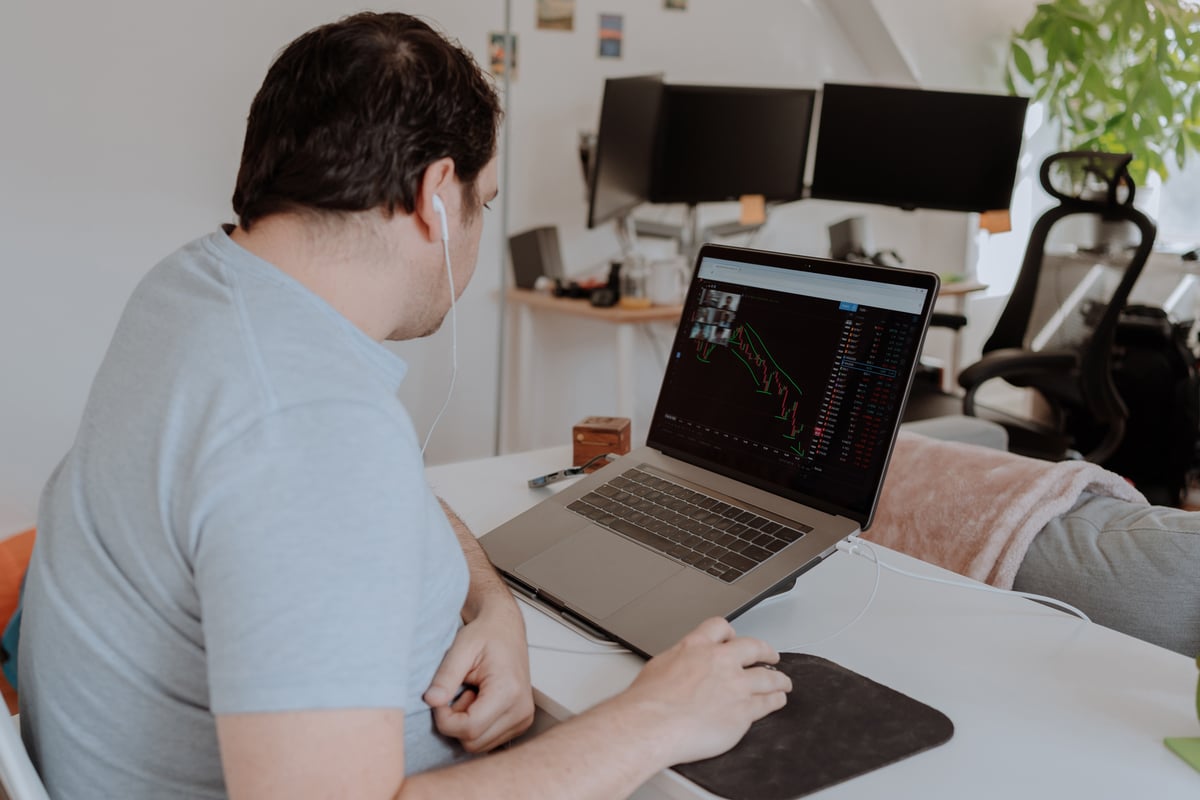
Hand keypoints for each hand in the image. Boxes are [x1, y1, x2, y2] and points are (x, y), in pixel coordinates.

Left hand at [423, 601, 534, 752]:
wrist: (506, 629)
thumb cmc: (487, 634)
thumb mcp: (461, 648)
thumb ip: (445, 676)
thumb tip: (431, 700)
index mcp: (509, 691)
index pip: (469, 729)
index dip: (445, 719)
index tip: (438, 698)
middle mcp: (521, 710)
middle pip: (473, 742)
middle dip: (455, 722)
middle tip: (459, 692)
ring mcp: (523, 719)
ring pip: (479, 745)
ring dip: (465, 724)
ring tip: (471, 694)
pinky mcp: (520, 723)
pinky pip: (487, 741)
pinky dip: (476, 725)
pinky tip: (479, 701)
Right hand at [617, 617, 790, 765]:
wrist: (652, 724)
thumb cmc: (648, 702)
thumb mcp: (659, 666)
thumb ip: (678, 661)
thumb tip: (679, 665)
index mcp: (696, 647)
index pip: (720, 628)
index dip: (731, 633)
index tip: (735, 638)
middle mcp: (720, 662)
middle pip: (753, 647)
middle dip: (765, 651)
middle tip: (770, 655)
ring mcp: (735, 686)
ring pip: (768, 676)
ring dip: (778, 678)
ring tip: (783, 681)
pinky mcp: (744, 710)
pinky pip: (768, 702)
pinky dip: (776, 700)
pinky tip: (778, 700)